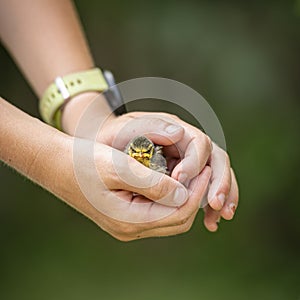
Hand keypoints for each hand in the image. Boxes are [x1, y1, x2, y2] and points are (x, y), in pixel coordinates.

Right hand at [61, 93, 238, 232]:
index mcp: (128, 220)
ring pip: (169, 216)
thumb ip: (153, 183)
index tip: (204, 169)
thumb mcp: (119, 167)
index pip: (177, 214)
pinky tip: (171, 177)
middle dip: (193, 196)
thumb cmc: (84, 162)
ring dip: (183, 196)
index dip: (196, 192)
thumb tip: (184, 193)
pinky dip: (169, 196)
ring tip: (190, 173)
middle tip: (200, 170)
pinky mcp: (126, 214)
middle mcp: (130, 228)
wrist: (58, 165)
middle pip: (177, 220)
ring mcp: (128, 223)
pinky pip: (157, 210)